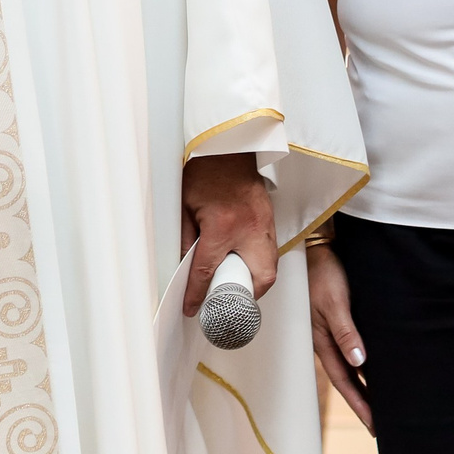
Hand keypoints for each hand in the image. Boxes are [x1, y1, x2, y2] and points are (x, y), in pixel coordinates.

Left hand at [181, 153, 274, 314]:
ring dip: (255, 280)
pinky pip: (270, 250)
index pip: (208, 270)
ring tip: (236, 283)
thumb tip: (183, 265)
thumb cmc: (206, 169)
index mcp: (222, 225)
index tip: (193, 308)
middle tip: (228, 298)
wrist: (229, 145)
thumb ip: (185, 238)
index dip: (198, 294)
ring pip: (269, 267)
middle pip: (258, 278)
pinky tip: (246, 262)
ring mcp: (264, 223)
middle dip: (245, 295)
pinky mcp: (270, 218)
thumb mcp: (185, 205)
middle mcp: (248, 227)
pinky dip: (260, 262)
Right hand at [306, 243, 371, 429]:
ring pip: (352, 368)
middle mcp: (328, 342)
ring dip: (366, 387)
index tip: (376, 428)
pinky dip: (366, 366)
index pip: (345, 382)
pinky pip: (354, 351)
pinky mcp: (340, 321)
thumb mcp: (334, 302)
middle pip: (349, 380)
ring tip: (385, 405)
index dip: (360, 405)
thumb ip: (346, 331)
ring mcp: (333, 332)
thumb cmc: (324, 271)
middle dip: (364, 404)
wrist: (315, 246)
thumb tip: (359, 363)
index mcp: (322, 341)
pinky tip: (378, 370)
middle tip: (384, 427)